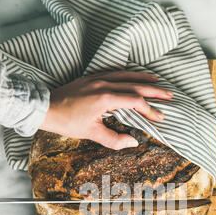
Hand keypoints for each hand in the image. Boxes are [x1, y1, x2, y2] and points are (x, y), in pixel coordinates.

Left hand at [40, 71, 172, 149]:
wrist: (45, 108)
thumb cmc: (67, 122)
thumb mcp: (91, 134)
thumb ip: (114, 140)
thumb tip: (133, 142)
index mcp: (106, 99)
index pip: (135, 101)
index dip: (150, 110)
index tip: (160, 117)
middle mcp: (104, 84)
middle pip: (135, 85)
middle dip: (154, 91)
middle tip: (170, 95)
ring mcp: (97, 78)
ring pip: (126, 76)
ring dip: (143, 79)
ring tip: (157, 81)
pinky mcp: (91, 77)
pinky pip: (115, 72)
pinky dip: (128, 74)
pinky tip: (133, 76)